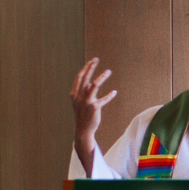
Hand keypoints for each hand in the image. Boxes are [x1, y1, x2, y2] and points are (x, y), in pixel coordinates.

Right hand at [71, 56, 116, 174]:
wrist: (83, 130)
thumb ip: (83, 92)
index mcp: (74, 94)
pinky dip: (109, 96)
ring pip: (93, 86)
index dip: (85, 68)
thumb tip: (90, 83)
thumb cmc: (82, 115)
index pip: (79, 78)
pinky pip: (102, 100)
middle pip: (85, 78)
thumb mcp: (79, 102)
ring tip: (108, 71)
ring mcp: (86, 102)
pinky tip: (114, 92)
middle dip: (90, 67)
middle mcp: (79, 97)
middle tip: (96, 59)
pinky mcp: (93, 108)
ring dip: (101, 77)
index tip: (92, 61)